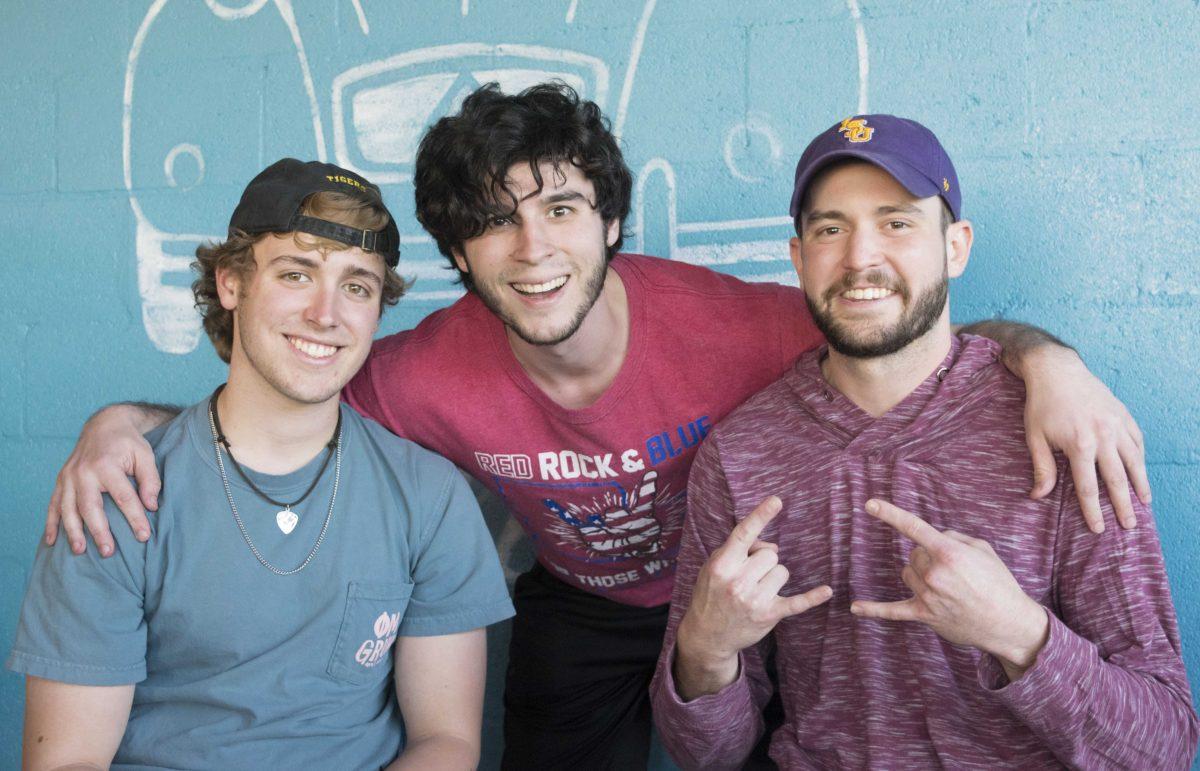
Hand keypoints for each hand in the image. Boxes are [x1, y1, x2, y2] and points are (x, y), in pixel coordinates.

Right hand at [45, 405, 159, 556]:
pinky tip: (51, 541)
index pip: (123, 496)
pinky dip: (51, 524)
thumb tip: (151, 506)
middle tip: (108, 552)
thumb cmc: (128, 442)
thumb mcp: (145, 455)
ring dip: (72, 531)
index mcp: (106, 465)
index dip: (135, 518)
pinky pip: (53, 505)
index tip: (144, 536)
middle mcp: (83, 472)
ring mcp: (68, 477)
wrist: (104, 425)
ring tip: (80, 551)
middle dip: (99, 530)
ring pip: (68, 509)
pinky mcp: (60, 481)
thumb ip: (150, 480)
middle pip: (90, 506)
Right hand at [675, 496, 831, 697]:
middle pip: (770, 554)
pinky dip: (812, 597)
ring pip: (782, 572)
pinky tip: (826, 591)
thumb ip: (741, 549)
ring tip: (756, 590)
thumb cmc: (711, 592)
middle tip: (749, 576)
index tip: (777, 501)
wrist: (706, 634)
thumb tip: (774, 547)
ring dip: (773, 578)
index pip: (743, 534)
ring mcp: (753, 600)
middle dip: (763, 562)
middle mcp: (737, 581)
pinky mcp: (768, 615)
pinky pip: (796, 602)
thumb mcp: (716, 566)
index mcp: (721, 564)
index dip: (760, 516)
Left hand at [850, 499, 1048, 680]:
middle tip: (954, 571)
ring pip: (907, 573)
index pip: (914, 527)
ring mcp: (927, 596)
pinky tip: (855, 607)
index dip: (890, 514)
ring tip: (947, 586)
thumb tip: (934, 537)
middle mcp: (934, 573)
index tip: (870, 504)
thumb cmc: (999, 582)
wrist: (1008, 623)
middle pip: (913, 553)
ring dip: (920, 574)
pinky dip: (873, 610)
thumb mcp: (983, 549)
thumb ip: (954, 537)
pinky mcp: (924, 615)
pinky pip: (892, 611)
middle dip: (928, 556)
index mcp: (949, 553)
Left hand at [1021, 346, 1148, 531]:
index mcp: (1079, 445)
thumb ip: (1042, 468)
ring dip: (1140, 484)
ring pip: (1134, 461)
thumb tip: (1038, 496)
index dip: (1093, 510)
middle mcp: (1103, 437)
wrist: (1057, 370)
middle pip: (1116, 480)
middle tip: (1130, 526)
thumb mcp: (1034, 437)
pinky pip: (1137, 441)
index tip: (1098, 529)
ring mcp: (1117, 425)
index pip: (1088, 487)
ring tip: (1144, 503)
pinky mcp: (1123, 415)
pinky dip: (1141, 458)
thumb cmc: (1041, 405)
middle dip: (1122, 506)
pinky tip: (1141, 472)